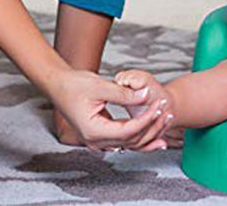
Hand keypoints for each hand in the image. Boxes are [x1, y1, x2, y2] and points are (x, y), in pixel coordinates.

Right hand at [51, 69, 169, 151]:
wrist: (58, 86)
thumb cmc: (75, 84)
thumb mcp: (101, 86)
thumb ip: (124, 93)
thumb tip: (146, 95)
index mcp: (94, 131)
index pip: (128, 131)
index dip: (147, 119)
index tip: (160, 106)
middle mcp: (95, 141)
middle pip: (131, 140)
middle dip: (151, 127)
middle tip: (168, 113)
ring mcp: (96, 141)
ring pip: (128, 143)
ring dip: (147, 133)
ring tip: (166, 123)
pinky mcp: (99, 135)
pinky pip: (122, 139)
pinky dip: (137, 134)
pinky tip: (150, 129)